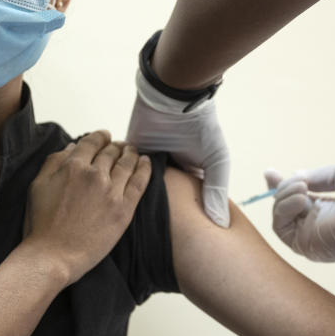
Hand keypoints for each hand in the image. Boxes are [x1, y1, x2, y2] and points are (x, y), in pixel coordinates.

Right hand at [23, 131, 151, 283]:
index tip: (104, 137)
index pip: (92, 142)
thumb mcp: (38, 185)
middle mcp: (95, 175)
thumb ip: (54, 162)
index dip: (100, 136)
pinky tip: (146, 162)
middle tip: (119, 146)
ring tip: (133, 151)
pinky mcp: (124, 210)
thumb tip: (72, 146)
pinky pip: (140, 182)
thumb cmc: (40, 223)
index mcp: (73, 166)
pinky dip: (145, 169)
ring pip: (127, 163)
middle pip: (111, 152)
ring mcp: (112, 192)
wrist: (53, 255)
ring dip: (131, 153)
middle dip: (115, 146)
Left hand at [126, 71, 230, 226]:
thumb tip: (220, 225)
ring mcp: (146, 158)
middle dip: (151, 209)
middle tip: (142, 233)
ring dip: (133, 195)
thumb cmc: (201, 128)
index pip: (180, 199)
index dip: (177, 217)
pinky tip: (114, 199)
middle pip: (156, 193)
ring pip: (136, 184)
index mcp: (186, 172)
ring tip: (126, 218)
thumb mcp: (216, 161)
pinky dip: (119, 178)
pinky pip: (121, 168)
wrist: (176, 97)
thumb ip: (216, 192)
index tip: (173, 238)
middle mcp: (165, 167)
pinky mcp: (130, 148)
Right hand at [268, 161, 334, 261]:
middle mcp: (315, 223)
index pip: (296, 199)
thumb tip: (296, 175)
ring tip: (303, 189)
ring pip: (279, 215)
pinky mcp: (303, 245)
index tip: (270, 172)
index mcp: (326, 208)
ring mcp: (308, 235)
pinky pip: (280, 226)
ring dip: (285, 196)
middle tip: (285, 178)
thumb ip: (317, 176)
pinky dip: (285, 209)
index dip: (281, 185)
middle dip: (279, 189)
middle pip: (282, 207)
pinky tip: (303, 200)